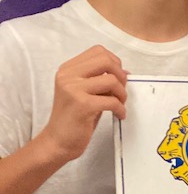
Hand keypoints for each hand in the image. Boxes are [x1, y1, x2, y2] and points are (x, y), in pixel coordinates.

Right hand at [40, 46, 127, 163]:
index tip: (118, 78)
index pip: (98, 51)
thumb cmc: (73, 119)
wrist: (57, 142)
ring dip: (122, 94)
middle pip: (106, 60)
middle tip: (121, 91)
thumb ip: (100, 80)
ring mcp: (73, 89)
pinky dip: (121, 109)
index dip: (114, 63)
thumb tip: (125, 72)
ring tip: (119, 105)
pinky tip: (119, 115)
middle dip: (120, 75)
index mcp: (68, 69)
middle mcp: (68, 75)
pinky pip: (112, 101)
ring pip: (111, 80)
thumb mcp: (85, 93)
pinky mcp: (82, 105)